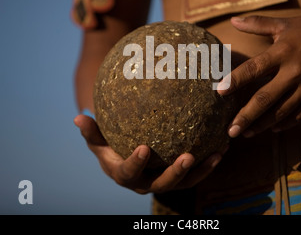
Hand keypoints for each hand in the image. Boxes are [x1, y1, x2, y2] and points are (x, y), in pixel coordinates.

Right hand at [74, 114, 223, 193]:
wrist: (127, 159)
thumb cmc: (110, 145)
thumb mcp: (99, 140)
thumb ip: (92, 131)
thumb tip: (78, 116)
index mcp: (125, 174)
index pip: (128, 173)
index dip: (136, 164)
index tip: (144, 148)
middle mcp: (145, 183)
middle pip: (162, 184)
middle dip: (176, 173)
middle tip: (188, 156)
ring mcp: (163, 182)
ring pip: (184, 182)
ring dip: (201, 170)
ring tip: (215, 154)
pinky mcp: (178, 178)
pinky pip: (196, 173)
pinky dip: (208, 163)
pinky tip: (222, 147)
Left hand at [218, 11, 300, 136]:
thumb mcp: (285, 24)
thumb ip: (257, 24)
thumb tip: (233, 21)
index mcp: (283, 52)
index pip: (254, 69)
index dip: (236, 81)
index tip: (220, 92)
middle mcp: (294, 72)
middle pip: (266, 98)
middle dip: (246, 116)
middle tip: (231, 130)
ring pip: (281, 112)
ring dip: (262, 124)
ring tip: (246, 133)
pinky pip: (300, 115)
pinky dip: (285, 123)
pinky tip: (271, 129)